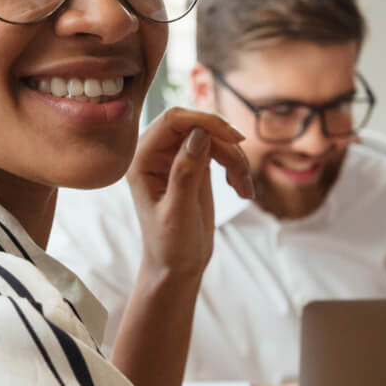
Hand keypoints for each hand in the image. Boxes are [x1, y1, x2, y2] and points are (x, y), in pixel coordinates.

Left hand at [126, 107, 252, 281]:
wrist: (177, 265)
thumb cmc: (170, 245)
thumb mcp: (178, 212)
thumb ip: (185, 172)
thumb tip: (199, 134)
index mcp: (141, 159)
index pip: (172, 120)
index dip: (205, 121)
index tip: (235, 139)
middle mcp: (155, 152)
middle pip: (196, 125)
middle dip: (225, 144)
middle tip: (242, 172)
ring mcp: (176, 156)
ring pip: (213, 137)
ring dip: (234, 159)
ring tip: (244, 190)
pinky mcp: (194, 164)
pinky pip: (220, 150)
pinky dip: (235, 166)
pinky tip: (240, 189)